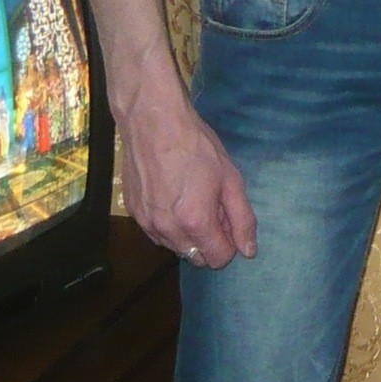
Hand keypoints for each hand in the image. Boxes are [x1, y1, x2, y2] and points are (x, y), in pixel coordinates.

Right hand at [120, 89, 255, 267]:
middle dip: (209, 240)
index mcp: (195, 223)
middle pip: (196, 256)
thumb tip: (249, 251)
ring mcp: (145, 224)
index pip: (218, 258)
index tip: (229, 218)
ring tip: (192, 199)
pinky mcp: (131, 213)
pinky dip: (168, 225)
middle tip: (212, 206)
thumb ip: (242, 218)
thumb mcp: (230, 179)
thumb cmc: (196, 146)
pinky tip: (172, 197)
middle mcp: (167, 231)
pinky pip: (156, 233)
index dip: (230, 242)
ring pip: (175, 247)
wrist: (152, 123)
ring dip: (188, 234)